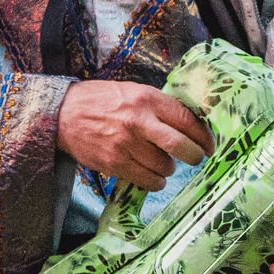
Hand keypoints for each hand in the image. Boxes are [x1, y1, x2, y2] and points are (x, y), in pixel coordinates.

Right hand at [58, 81, 210, 191]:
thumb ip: (159, 106)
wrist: (63, 114)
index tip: (209, 144)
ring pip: (164, 167)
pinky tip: (153, 176)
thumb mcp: (134, 91)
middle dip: (194, 156)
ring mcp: (125, 145)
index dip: (203, 136)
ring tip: (164, 164)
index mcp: (147, 99)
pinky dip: (155, 181)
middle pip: (180, 146)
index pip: (186, 120)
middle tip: (196, 158)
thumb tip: (190, 124)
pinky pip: (146, 180)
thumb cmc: (103, 101)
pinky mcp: (114, 163)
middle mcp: (138, 121)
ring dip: (170, 169)